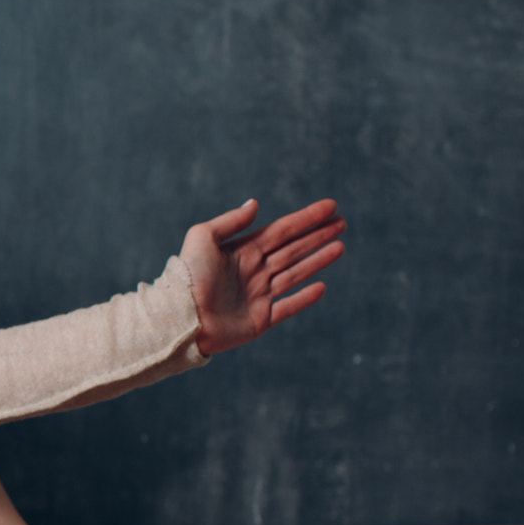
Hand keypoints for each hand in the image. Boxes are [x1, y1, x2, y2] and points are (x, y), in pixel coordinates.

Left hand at [180, 198, 346, 355]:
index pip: (281, 231)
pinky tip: (322, 286)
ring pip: (295, 274)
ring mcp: (257, 296)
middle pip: (292, 250)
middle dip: (317, 236)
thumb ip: (230, 221)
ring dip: (318, 260)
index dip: (306, 219)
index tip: (331, 206)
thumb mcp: (203, 238)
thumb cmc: (188, 276)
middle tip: (342, 222)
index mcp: (242, 252)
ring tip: (340, 246)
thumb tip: (255, 204)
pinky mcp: (259, 320)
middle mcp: (252, 272)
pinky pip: (287, 307)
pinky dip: (304, 298)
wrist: (180, 318)